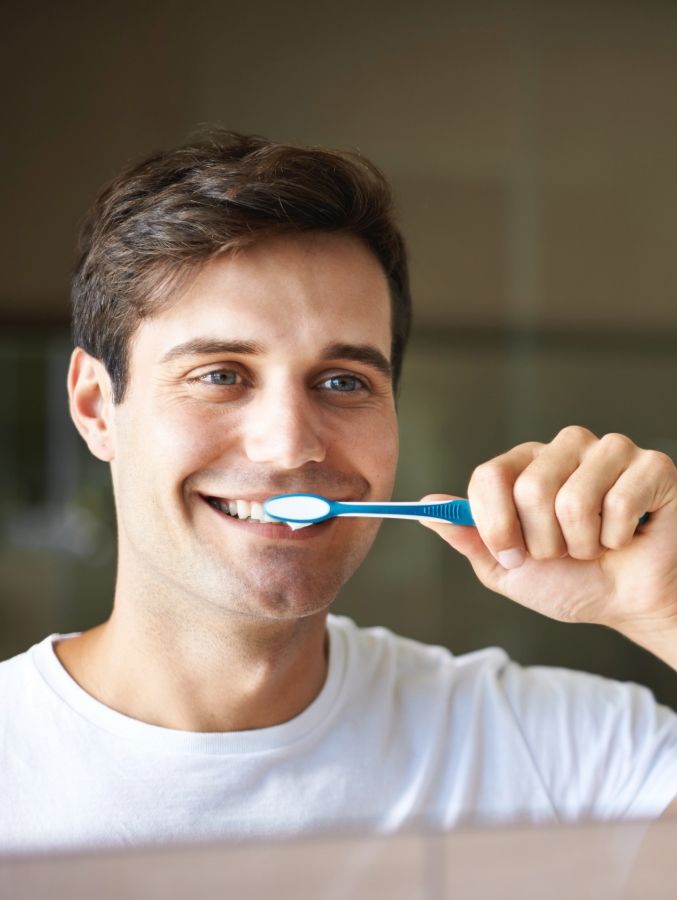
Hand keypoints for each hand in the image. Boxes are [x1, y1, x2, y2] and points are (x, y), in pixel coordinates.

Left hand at [420, 426, 676, 666]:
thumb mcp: (506, 569)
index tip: (511, 554)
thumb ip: (468, 537)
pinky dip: (619, 536)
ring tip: (595, 545)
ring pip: (573, 498)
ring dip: (582, 542)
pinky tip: (626, 536)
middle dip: (544, 541)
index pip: (489, 476)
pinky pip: (620, 501)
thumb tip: (427, 507)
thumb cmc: (571, 581)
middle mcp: (563, 448)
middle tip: (563, 551)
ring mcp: (608, 451)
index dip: (495, 523)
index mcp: (524, 466)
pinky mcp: (650, 466)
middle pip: (530, 488)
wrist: (628, 602)